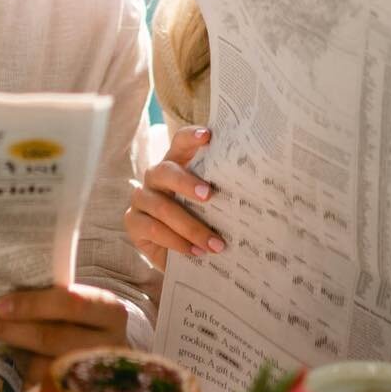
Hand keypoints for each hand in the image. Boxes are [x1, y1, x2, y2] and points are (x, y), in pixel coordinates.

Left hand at [0, 285, 127, 387]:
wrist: (111, 359)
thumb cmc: (87, 324)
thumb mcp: (79, 307)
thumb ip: (51, 300)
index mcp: (108, 310)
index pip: (70, 303)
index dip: (33, 304)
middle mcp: (108, 343)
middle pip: (51, 337)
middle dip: (8, 329)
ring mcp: (95, 375)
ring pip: (45, 367)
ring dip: (13, 356)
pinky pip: (45, 391)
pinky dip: (26, 380)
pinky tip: (11, 373)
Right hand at [124, 126, 219, 271]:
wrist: (177, 256)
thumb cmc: (199, 221)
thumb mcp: (211, 206)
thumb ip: (222, 194)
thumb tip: (258, 193)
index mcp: (176, 164)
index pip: (180, 143)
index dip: (191, 137)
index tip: (207, 135)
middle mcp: (155, 177)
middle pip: (166, 171)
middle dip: (187, 183)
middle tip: (209, 195)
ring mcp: (141, 199)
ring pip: (163, 208)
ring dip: (192, 227)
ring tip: (216, 244)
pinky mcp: (133, 222)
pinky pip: (154, 229)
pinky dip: (178, 242)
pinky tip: (196, 252)